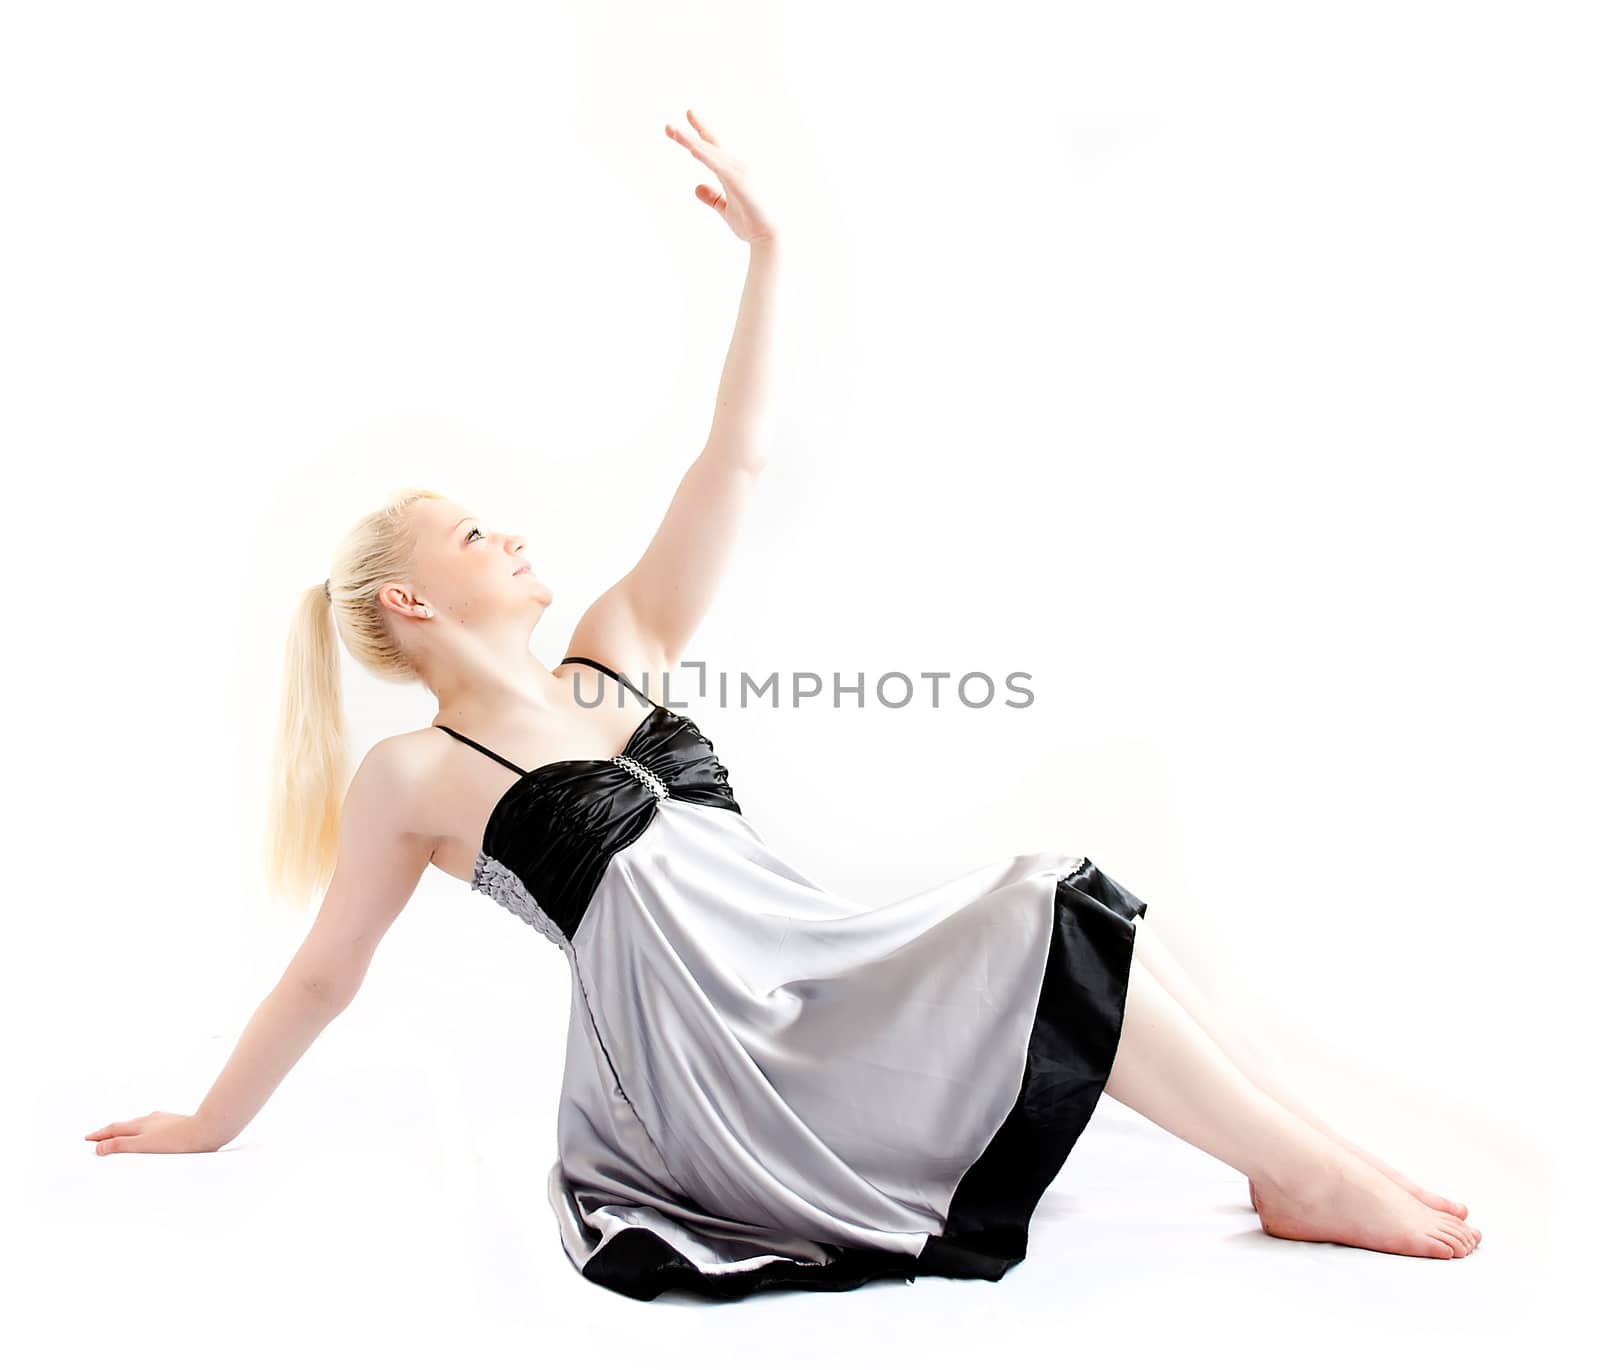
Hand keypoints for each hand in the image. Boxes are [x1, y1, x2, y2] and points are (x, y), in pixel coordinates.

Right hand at [84, 1110, 225, 1154]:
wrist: (207, 1130)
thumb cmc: (177, 1139)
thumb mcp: (143, 1144)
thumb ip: (120, 1145)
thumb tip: (98, 1147)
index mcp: (140, 1124)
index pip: (114, 1129)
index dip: (100, 1135)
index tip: (88, 1139)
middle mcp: (151, 1119)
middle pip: (125, 1125)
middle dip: (110, 1132)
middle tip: (98, 1137)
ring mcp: (164, 1120)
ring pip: (140, 1124)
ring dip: (127, 1130)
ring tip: (121, 1135)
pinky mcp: (176, 1123)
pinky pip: (154, 1127)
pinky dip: (143, 1131)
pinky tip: (151, 1134)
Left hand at [663, 108, 777, 245]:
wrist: (770, 236)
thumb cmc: (752, 223)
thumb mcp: (725, 209)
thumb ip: (712, 197)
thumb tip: (697, 187)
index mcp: (732, 172)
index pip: (712, 149)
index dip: (697, 136)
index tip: (678, 129)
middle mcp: (737, 166)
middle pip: (709, 146)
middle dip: (689, 135)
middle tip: (668, 127)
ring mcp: (740, 171)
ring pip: (711, 152)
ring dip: (692, 142)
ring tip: (674, 132)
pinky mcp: (740, 180)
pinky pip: (719, 166)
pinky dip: (706, 156)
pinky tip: (692, 149)